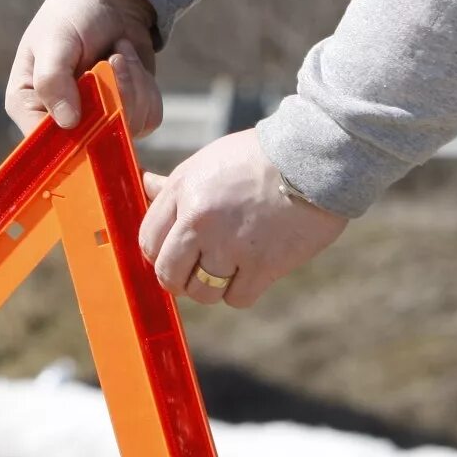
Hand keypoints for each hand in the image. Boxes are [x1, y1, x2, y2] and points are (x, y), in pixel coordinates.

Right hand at [6, 0, 163, 138]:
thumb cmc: (71, 14)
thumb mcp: (55, 42)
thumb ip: (53, 80)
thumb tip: (67, 123)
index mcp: (29, 105)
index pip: (44, 145)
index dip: (71, 139)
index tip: (94, 113)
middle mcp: (61, 120)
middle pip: (93, 142)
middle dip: (112, 98)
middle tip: (112, 59)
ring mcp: (97, 119)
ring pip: (128, 129)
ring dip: (131, 86)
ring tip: (118, 53)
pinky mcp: (127, 112)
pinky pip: (148, 119)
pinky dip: (146, 87)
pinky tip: (129, 60)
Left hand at [139, 129, 347, 308]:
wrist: (312, 159)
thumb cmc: (257, 157)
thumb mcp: (207, 161)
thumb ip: (174, 185)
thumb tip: (145, 185)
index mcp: (183, 193)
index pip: (148, 241)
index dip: (158, 252)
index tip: (172, 253)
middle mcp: (201, 222)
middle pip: (168, 274)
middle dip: (177, 277)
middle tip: (192, 270)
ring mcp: (231, 246)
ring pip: (201, 292)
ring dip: (210, 286)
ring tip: (225, 267)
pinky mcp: (264, 265)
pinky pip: (236, 298)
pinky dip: (240, 291)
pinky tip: (250, 271)